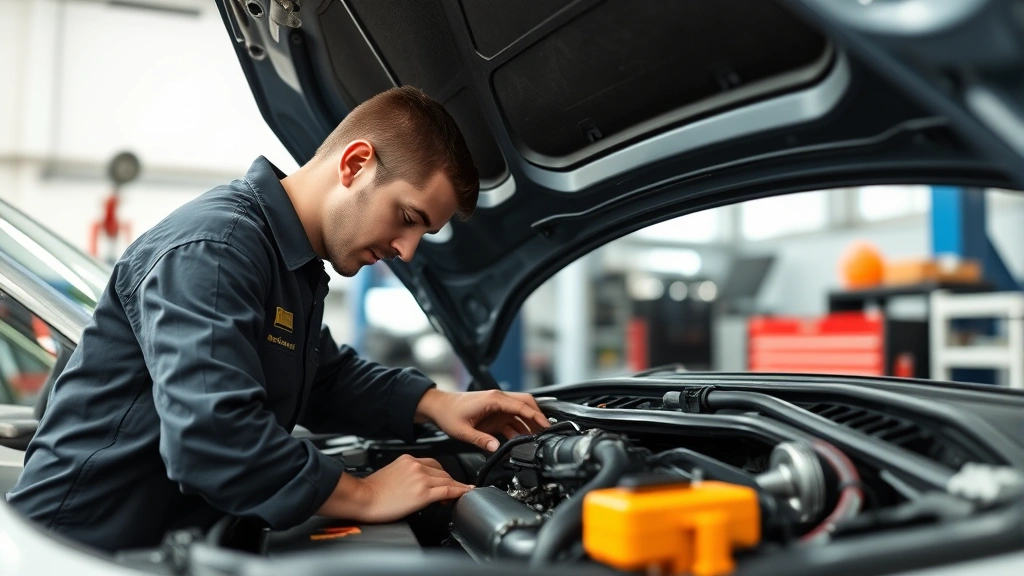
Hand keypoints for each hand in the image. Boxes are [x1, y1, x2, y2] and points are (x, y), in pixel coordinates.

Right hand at [318, 455, 472, 522]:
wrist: (362, 498)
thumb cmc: (371, 491)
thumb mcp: (391, 474)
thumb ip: (407, 474)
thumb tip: (416, 483)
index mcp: (407, 460)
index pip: (433, 464)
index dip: (442, 474)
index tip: (447, 480)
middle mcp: (415, 466)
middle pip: (442, 472)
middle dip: (450, 481)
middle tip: (455, 490)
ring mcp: (420, 479)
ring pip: (447, 480)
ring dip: (456, 487)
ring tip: (462, 493)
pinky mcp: (422, 493)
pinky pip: (447, 490)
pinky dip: (459, 491)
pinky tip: (464, 493)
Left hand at [415, 389, 549, 451]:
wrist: (438, 407)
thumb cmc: (448, 414)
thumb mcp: (462, 430)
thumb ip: (480, 439)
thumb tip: (496, 447)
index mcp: (493, 399)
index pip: (521, 405)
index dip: (536, 416)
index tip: (546, 426)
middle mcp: (498, 399)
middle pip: (526, 404)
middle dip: (538, 417)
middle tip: (547, 431)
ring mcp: (497, 406)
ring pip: (521, 412)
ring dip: (529, 424)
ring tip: (537, 439)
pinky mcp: (494, 413)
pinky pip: (512, 419)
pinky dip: (519, 428)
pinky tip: (521, 440)